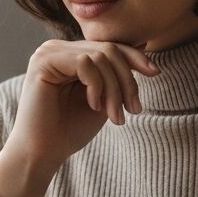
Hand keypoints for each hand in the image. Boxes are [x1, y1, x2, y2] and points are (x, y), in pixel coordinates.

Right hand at [0, 40, 159, 196]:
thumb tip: (143, 43)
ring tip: (114, 115)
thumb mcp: (103, 97)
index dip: (135, 57)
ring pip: (101, 56)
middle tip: (133, 109)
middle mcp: (57, 48)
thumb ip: (117, 73)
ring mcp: (48, 52)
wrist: (42, 153)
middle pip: (109, 49)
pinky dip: (97, 86)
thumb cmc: (69, 130)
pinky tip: (93, 106)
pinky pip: (86, 62)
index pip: (109, 46)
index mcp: (70, 54)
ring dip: (114, 88)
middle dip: (127, 81)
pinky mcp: (43, 61)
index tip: (155, 73)